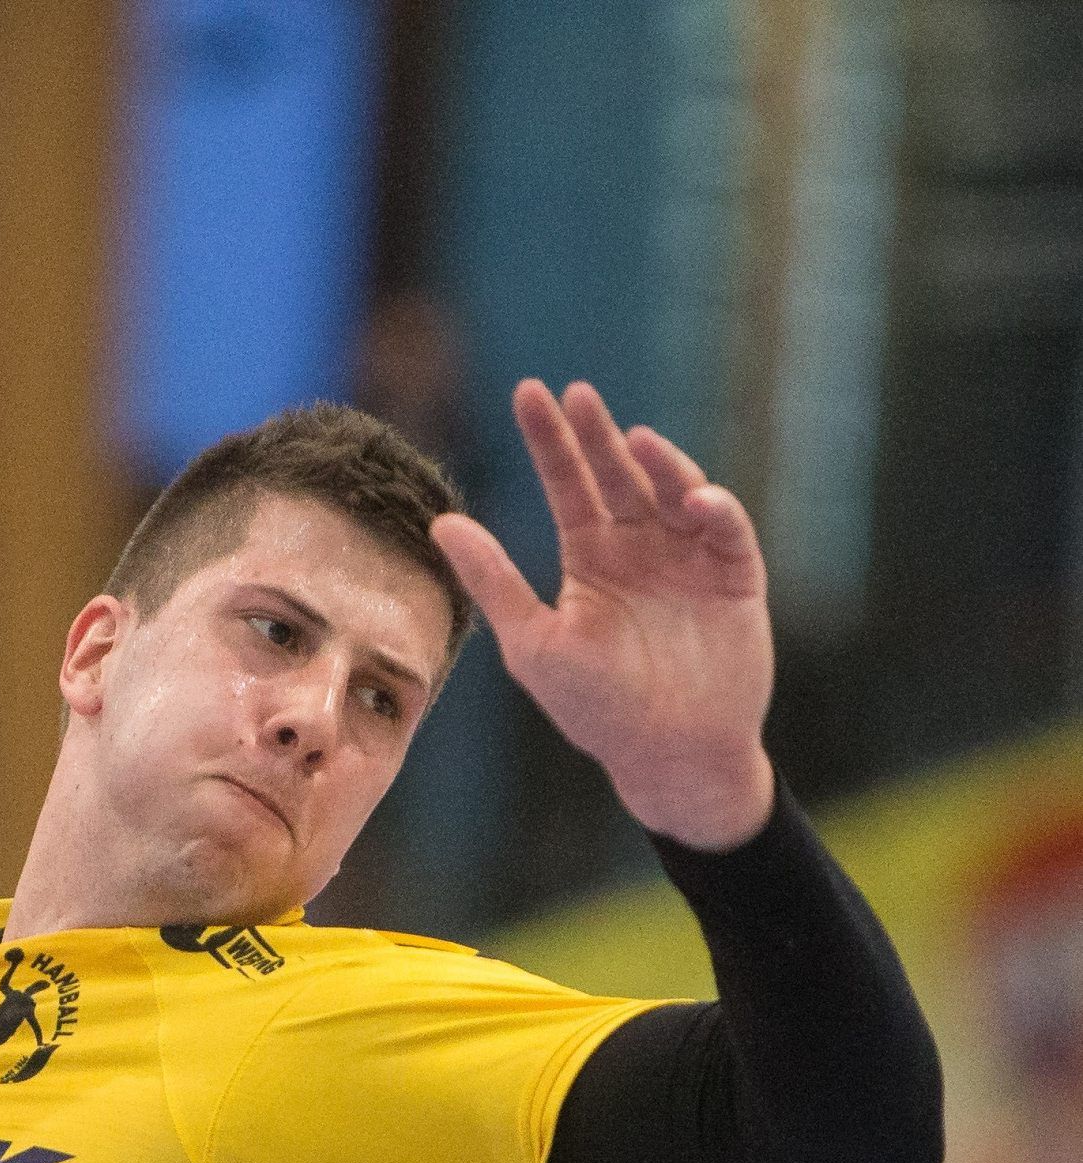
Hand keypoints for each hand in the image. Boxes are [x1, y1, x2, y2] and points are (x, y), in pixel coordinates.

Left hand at [432, 379, 775, 848]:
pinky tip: (693, 500)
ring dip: (658, 463)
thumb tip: (442, 525)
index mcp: (591, 561)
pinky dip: (713, 510)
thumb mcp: (534, 643)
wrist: (668, 754)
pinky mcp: (736, 577)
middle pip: (618, 476)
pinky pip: (727, 531)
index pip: (568, 486)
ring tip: (631, 440)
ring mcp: (690, 558)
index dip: (550, 442)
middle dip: (596, 435)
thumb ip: (494, 583)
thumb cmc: (595, 709)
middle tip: (573, 394)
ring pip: (675, 491)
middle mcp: (641, 549)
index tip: (528, 393)